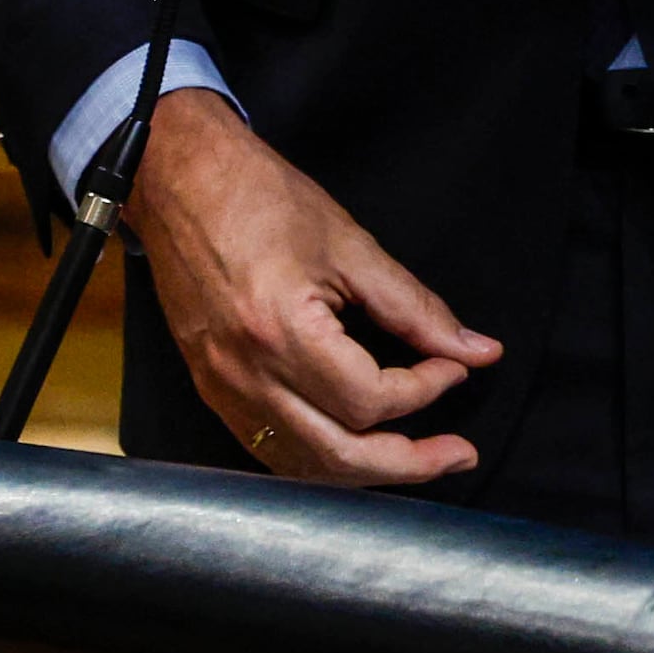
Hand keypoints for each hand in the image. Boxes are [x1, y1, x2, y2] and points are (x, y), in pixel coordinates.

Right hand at [128, 90, 497, 485]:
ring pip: (302, 465)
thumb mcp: (350, 244)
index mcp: (282, 332)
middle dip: (407, 463)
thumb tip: (475, 349)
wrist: (178, 182)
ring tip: (416, 457)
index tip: (454, 367)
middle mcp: (247, 375)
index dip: (425, 390)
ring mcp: (223, 389)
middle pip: (338, 455)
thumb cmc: (260, 198)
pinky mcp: (212, 389)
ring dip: (365, 471)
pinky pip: (269, 448)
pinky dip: (318, 459)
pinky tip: (354, 446)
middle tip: (457, 454)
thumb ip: (414, 307)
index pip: (370, 399)